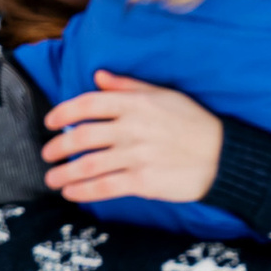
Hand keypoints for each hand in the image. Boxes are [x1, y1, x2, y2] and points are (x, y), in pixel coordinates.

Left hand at [43, 73, 223, 206]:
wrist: (222, 156)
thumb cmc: (193, 122)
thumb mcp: (164, 95)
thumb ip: (128, 86)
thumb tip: (98, 77)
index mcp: (136, 104)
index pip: (88, 104)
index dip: (63, 112)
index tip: (51, 123)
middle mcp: (132, 128)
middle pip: (82, 136)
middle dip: (58, 147)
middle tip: (47, 155)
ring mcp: (137, 156)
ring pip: (88, 165)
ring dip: (64, 174)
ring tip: (53, 179)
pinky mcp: (143, 181)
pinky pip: (105, 187)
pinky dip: (83, 191)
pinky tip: (72, 194)